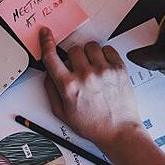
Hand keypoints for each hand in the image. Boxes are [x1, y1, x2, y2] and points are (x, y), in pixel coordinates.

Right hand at [39, 28, 143, 151]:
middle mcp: (86, 76)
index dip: (46, 42)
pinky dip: (104, 55)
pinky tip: (103, 68)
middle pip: (73, 49)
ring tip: (92, 68)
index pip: (51, 57)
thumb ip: (51, 91)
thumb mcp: (62, 113)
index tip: (45, 34)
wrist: (119, 130)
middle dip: (73, 57)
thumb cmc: (93, 125)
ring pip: (90, 46)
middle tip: (78, 69)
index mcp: (69, 86)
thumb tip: (49, 73)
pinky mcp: (119, 68)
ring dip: (89, 54)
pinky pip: (108, 49)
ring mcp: (103, 70)